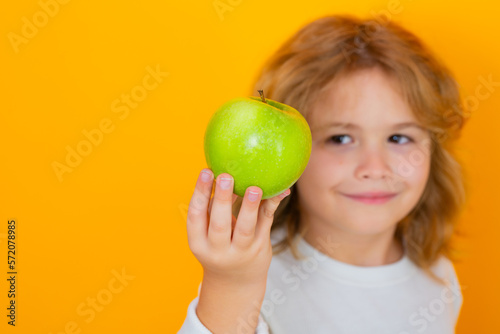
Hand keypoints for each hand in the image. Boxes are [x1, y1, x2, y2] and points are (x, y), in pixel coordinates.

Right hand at [186, 168, 290, 284]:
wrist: (235, 282)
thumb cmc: (219, 246)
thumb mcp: (208, 234)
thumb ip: (214, 208)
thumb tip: (229, 173)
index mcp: (199, 243)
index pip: (195, 217)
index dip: (199, 194)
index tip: (205, 172)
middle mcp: (218, 251)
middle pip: (219, 225)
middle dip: (222, 200)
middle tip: (225, 177)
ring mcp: (241, 252)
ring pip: (245, 229)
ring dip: (250, 207)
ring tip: (254, 188)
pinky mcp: (260, 248)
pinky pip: (266, 224)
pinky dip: (271, 206)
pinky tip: (279, 191)